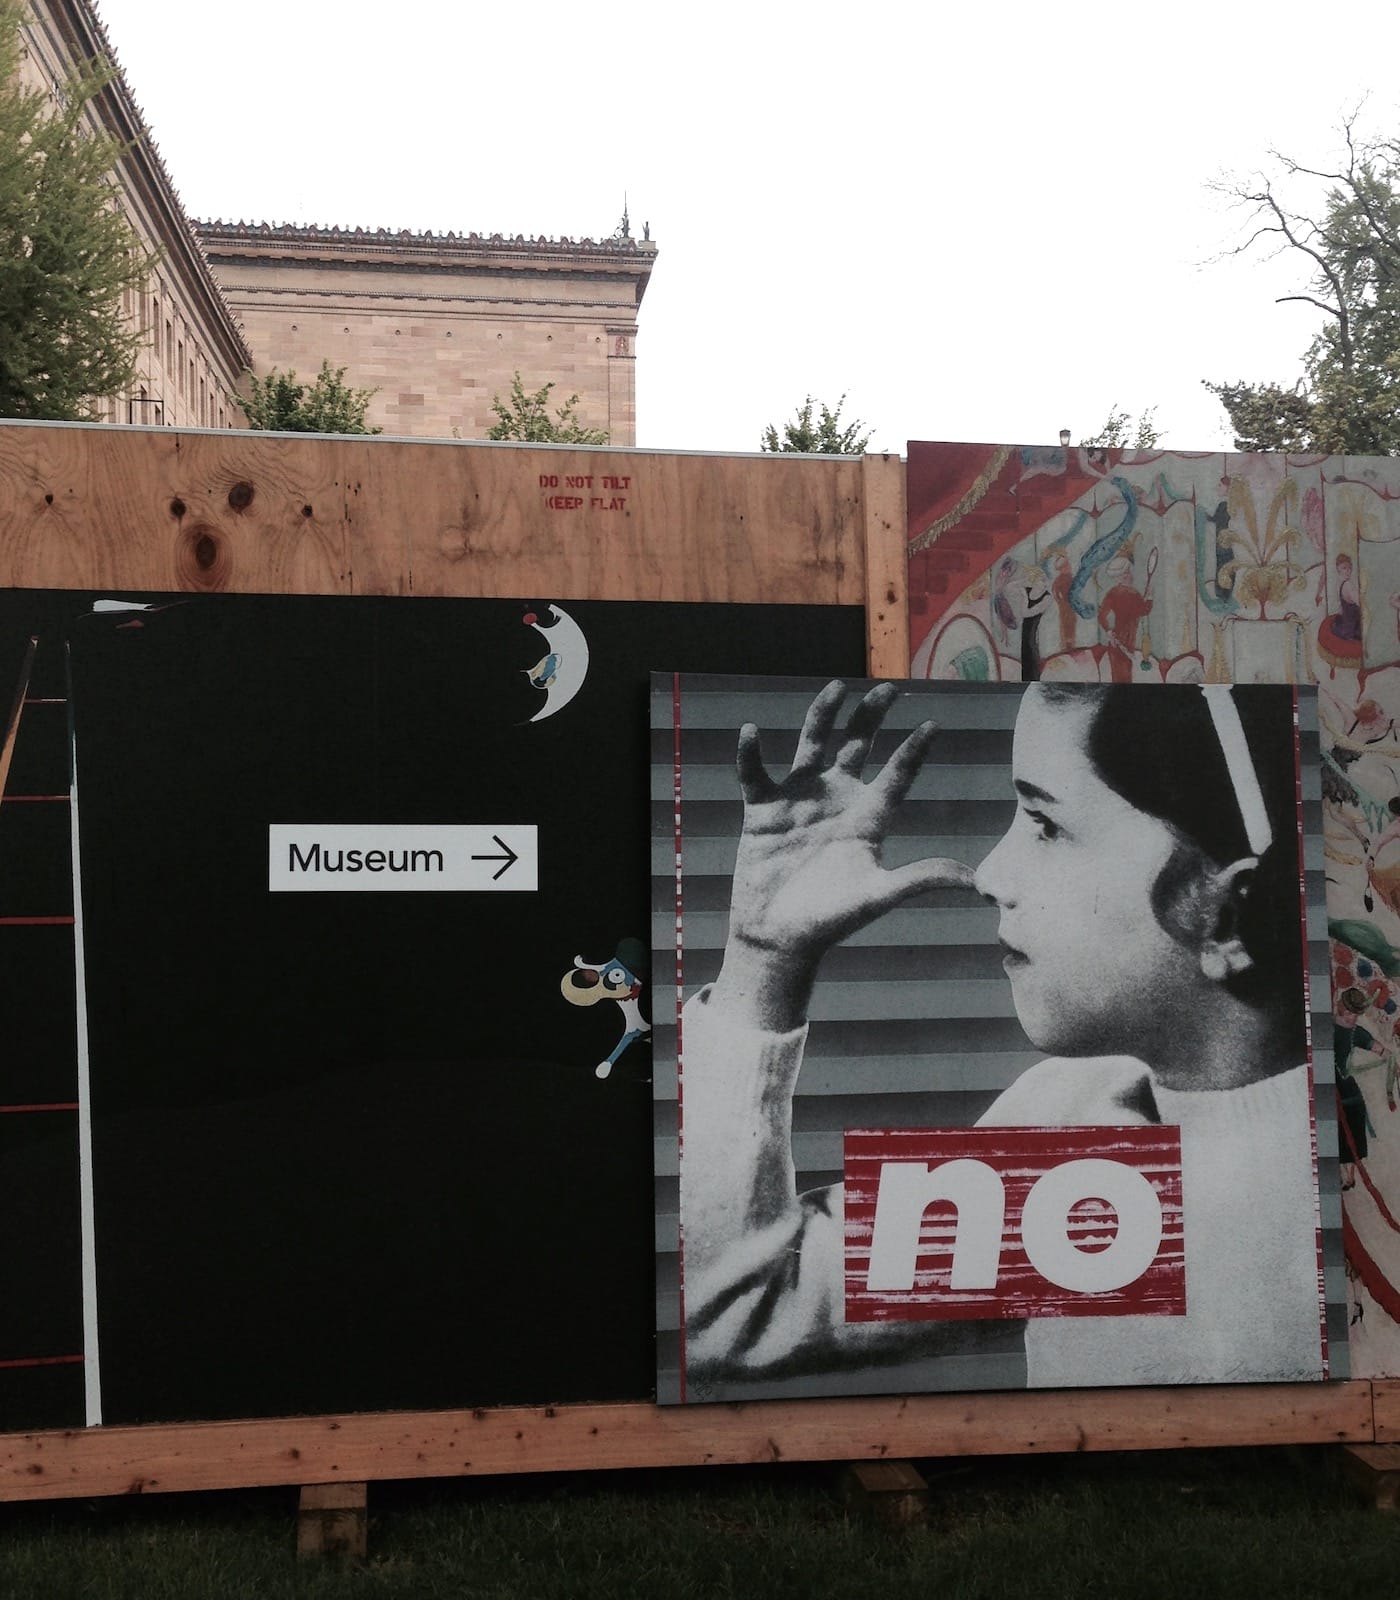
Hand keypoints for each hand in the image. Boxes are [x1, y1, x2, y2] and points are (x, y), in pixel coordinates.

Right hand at [716, 681, 973, 1028]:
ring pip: (812, 745)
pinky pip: (755, 774)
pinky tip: (750, 733)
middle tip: (890, 689)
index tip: (932, 725)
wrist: (780, 938)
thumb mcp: (877, 895)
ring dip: (823, 716)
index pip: (896, 776)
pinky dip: (749, 754)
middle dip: (871, 718)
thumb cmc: (831, 921)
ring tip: (836, 687)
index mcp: (867, 819)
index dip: (914, 751)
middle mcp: (836, 801)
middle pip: (857, 748)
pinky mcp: (763, 811)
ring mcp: (799, 801)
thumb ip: (920, 880)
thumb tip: (973, 880)